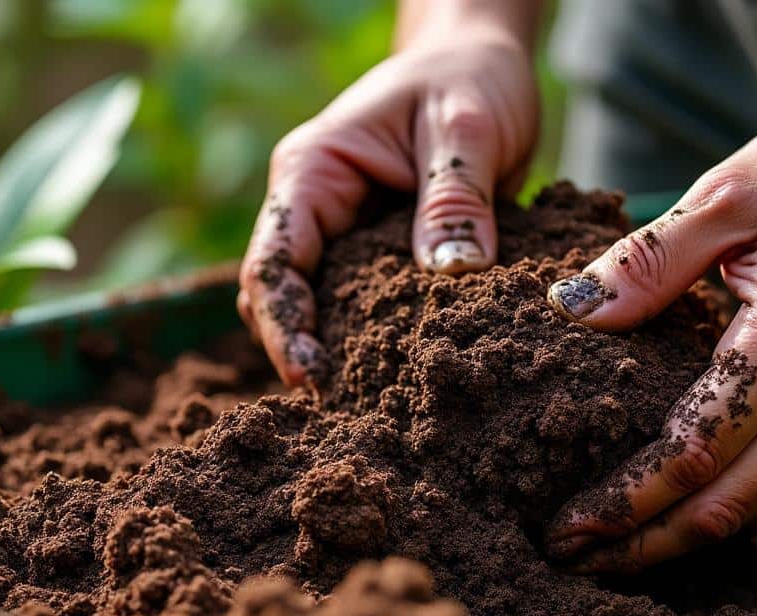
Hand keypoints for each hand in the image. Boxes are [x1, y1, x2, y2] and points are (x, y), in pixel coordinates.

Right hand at [237, 21, 537, 385]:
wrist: (482, 62)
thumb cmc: (468, 78)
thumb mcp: (467, 128)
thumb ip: (455, 198)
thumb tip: (450, 275)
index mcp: (312, 172)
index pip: (273, 261)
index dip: (286, 324)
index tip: (314, 377)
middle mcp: (315, 209)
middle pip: (283, 300)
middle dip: (305, 354)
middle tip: (349, 413)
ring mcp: (344, 237)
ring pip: (319, 312)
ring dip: (339, 354)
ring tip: (374, 409)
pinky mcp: (379, 258)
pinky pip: (365, 309)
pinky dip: (376, 344)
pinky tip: (405, 380)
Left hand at [543, 95, 756, 572]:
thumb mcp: (730, 192)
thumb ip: (649, 261)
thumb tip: (569, 309)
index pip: (692, 451)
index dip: (624, 502)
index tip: (563, 527)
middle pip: (723, 507)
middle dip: (641, 545)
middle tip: (570, 558)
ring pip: (756, 511)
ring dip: (680, 539)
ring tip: (609, 549)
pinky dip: (723, 509)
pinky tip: (673, 510)